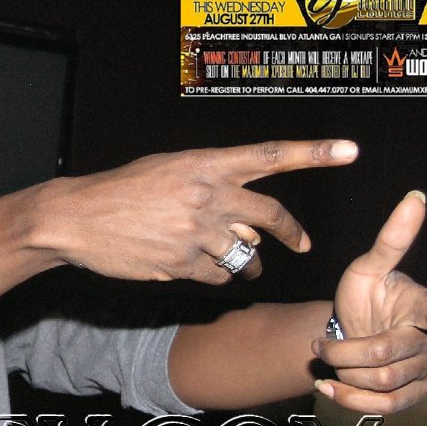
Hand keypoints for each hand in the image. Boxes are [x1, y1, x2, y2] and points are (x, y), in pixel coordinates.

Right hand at [40, 139, 358, 282]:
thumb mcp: (166, 169)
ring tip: (242, 266)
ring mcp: (196, 231)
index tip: (350, 151)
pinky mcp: (182, 262)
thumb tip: (246, 214)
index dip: (314, 154)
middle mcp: (207, 195)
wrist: (76, 218)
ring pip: (244, 251)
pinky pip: (219, 274)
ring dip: (246, 261)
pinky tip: (200, 268)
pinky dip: (217, 274)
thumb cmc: (120, 191)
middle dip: (291, 232)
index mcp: (204, 163)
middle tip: (302, 243)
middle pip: (270, 214)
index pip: (270, 156)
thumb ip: (210, 183)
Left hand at [318, 190, 426, 413]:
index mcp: (420, 308)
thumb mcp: (367, 267)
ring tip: (330, 362)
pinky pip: (381, 408)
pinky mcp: (408, 397)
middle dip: (344, 352)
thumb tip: (416, 197)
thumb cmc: (363, 296)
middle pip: (385, 356)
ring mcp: (420, 372)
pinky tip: (330, 388)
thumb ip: (391, 239)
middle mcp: (426, 342)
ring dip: (343, 373)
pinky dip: (348, 400)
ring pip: (381, 383)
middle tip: (322, 346)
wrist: (348, 330)